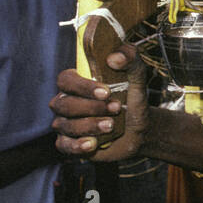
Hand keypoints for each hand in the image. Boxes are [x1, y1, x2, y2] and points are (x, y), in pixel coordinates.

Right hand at [50, 45, 147, 162]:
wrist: (139, 128)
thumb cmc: (131, 98)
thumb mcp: (136, 75)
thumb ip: (130, 57)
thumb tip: (114, 58)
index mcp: (76, 82)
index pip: (65, 80)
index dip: (82, 86)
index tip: (105, 91)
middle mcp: (66, 102)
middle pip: (64, 104)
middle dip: (91, 107)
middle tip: (115, 107)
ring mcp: (65, 123)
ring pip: (66, 125)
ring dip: (90, 125)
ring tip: (112, 125)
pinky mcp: (69, 144)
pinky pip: (64, 145)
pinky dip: (77, 145)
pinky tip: (92, 143)